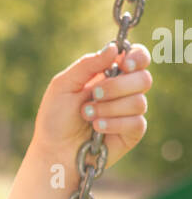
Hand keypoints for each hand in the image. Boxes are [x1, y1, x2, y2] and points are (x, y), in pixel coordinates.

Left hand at [32, 40, 151, 171]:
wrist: (54, 151)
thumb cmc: (55, 118)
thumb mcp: (64, 85)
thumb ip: (88, 65)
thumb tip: (114, 48)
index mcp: (109, 73)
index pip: (138, 57)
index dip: (137, 58)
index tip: (124, 65)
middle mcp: (123, 90)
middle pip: (144, 78)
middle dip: (117, 87)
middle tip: (94, 95)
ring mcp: (129, 112)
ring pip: (139, 102)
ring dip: (109, 108)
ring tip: (87, 116)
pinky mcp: (132, 132)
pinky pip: (137, 122)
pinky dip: (114, 124)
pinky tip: (97, 129)